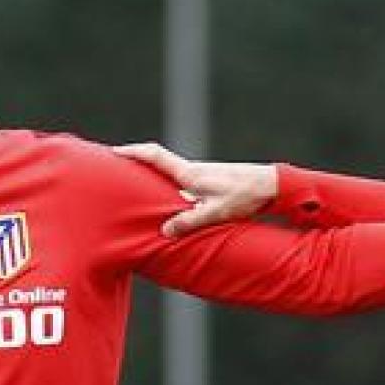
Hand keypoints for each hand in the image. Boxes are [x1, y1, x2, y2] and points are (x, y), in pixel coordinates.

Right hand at [114, 142, 276, 236]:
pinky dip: (166, 187)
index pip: (155, 156)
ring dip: (151, 176)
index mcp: (190, 173)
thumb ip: (190, 222)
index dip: (133, 152)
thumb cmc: (246, 195)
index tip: (113, 153)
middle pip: (157, 161)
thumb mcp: (217, 211)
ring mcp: (200, 175)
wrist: (271, 185)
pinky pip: (179, 183)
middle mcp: (192, 170)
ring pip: (168, 173)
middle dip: (135, 162)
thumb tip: (165, 231)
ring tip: (133, 188)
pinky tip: (165, 202)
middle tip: (114, 169)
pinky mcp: (208, 182)